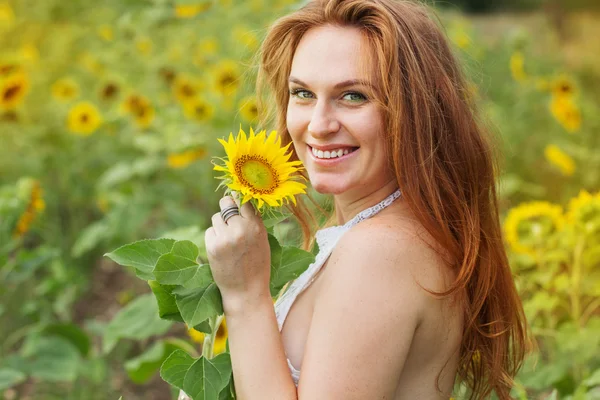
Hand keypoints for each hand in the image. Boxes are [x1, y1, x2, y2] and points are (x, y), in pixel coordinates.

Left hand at [205, 194, 270, 308]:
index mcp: (256, 226)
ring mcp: (225, 237)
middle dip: (226, 207)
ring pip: (216, 217)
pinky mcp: (212, 246)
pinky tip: (221, 249)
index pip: (244, 200)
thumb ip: (252, 223)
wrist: (246, 292)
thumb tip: (240, 202)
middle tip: (228, 217)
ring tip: (228, 240)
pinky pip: (209, 231)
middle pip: (226, 203)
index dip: (239, 200)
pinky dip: (213, 237)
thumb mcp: (262, 241)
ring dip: (220, 225)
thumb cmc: (257, 266)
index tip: (237, 203)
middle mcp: (240, 229)